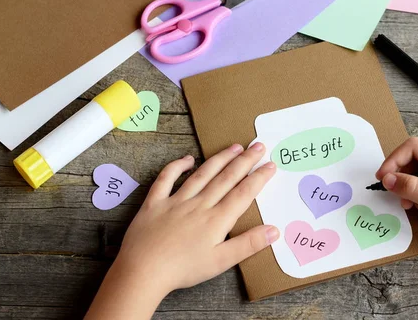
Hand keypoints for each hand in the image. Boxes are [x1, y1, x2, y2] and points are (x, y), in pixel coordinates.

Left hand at [119, 142, 277, 291]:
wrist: (143, 271)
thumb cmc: (183, 270)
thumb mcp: (221, 262)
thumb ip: (248, 244)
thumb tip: (274, 230)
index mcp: (217, 219)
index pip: (243, 193)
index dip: (259, 178)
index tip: (271, 165)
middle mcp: (200, 204)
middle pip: (227, 178)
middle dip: (245, 161)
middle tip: (258, 146)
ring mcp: (177, 200)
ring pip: (203, 174)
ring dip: (220, 159)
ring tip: (235, 147)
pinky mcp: (155, 202)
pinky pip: (167, 179)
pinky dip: (177, 166)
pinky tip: (189, 159)